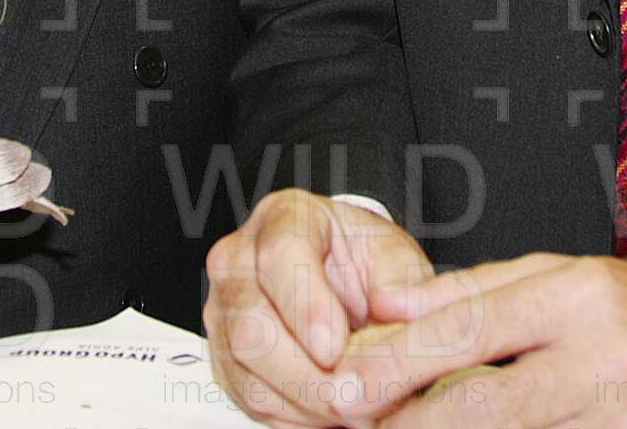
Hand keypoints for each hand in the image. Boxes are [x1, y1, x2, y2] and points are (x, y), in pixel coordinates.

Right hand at [203, 188, 434, 425]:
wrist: (337, 274)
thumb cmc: (360, 259)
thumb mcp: (394, 256)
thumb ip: (405, 281)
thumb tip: (399, 308)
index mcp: (283, 218)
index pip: (279, 256)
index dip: (306, 307)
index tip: (335, 348)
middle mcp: (239, 260)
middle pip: (251, 327)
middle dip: (307, 375)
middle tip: (354, 395)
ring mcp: (223, 310)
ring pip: (246, 370)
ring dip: (302, 401)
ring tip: (351, 407)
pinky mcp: (222, 354)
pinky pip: (247, 397)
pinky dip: (291, 414)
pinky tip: (327, 411)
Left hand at [340, 254, 626, 427]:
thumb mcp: (566, 278)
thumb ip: (476, 292)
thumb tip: (390, 309)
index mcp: (582, 299)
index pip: (472, 329)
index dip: (400, 361)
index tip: (347, 383)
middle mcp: (603, 362)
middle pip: (482, 403)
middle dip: (407, 422)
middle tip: (353, 423)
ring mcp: (621, 424)